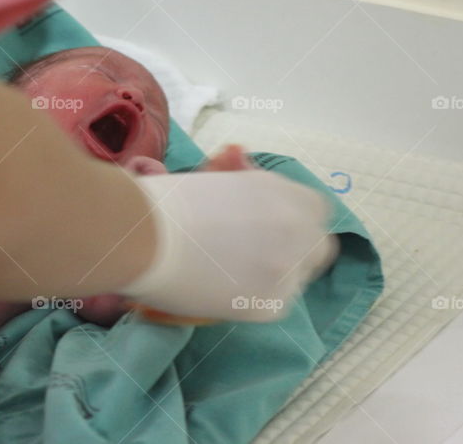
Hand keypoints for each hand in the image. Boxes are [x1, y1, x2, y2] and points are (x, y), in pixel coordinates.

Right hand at [122, 167, 337, 321]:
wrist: (143, 236)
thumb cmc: (166, 200)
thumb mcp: (215, 177)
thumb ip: (239, 176)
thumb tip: (239, 158)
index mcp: (283, 192)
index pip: (315, 211)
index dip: (293, 220)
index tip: (269, 227)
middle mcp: (296, 228)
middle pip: (318, 246)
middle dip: (296, 251)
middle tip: (259, 255)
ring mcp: (288, 268)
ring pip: (298, 278)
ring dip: (276, 276)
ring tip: (232, 275)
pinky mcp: (271, 304)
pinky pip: (275, 303)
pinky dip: (255, 299)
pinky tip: (224, 290)